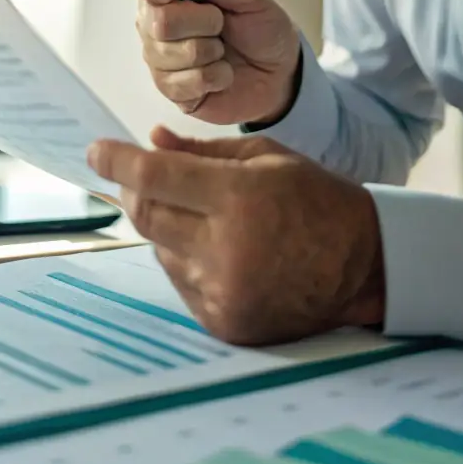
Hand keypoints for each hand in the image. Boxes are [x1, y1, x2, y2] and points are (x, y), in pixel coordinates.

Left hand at [87, 128, 385, 345]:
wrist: (367, 266)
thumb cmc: (317, 200)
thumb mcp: (266, 159)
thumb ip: (201, 152)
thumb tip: (151, 141)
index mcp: (239, 199)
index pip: (154, 177)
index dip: (118, 161)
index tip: (95, 150)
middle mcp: (225, 250)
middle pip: (147, 216)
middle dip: (136, 191)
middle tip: (140, 177)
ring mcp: (223, 292)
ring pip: (160, 250)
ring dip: (166, 227)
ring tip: (203, 216)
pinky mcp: (224, 322)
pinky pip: (181, 283)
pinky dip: (186, 261)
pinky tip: (218, 249)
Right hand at [124, 0, 300, 125]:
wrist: (281, 71)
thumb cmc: (261, 28)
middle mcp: (156, 26)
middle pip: (159, 22)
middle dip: (203, 22)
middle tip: (221, 24)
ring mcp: (161, 61)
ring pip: (172, 54)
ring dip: (211, 51)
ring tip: (223, 51)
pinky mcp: (173, 93)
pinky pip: (185, 83)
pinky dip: (215, 76)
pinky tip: (222, 74)